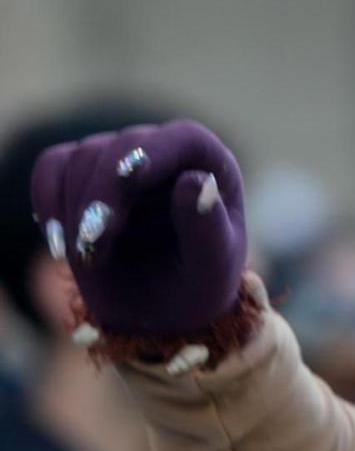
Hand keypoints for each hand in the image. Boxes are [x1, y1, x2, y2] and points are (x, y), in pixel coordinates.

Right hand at [30, 120, 247, 337]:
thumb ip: (207, 227)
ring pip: (81, 157)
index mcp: (210, 165)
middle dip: (102, 195)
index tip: (129, 181)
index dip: (153, 153)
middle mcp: (166, 154)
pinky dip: (47, 200)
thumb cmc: (197, 285)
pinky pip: (52, 167)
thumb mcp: (211, 267)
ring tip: (89, 258)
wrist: (160, 312)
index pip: (184, 138)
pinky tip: (59, 243)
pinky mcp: (83, 177)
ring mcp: (120, 161)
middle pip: (121, 147)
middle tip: (92, 244)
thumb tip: (197, 181)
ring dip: (76, 209)